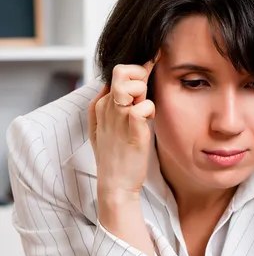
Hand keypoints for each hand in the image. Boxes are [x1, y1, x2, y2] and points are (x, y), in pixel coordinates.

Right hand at [88, 58, 158, 196]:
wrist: (115, 184)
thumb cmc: (114, 159)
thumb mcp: (100, 131)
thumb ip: (104, 108)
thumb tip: (111, 87)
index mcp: (100, 106)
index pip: (116, 75)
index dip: (134, 73)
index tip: (146, 77)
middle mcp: (107, 107)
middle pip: (121, 71)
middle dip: (138, 75)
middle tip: (145, 94)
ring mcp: (118, 116)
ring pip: (131, 84)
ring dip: (144, 92)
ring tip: (145, 111)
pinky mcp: (132, 127)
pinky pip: (145, 105)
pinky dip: (150, 110)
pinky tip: (149, 122)